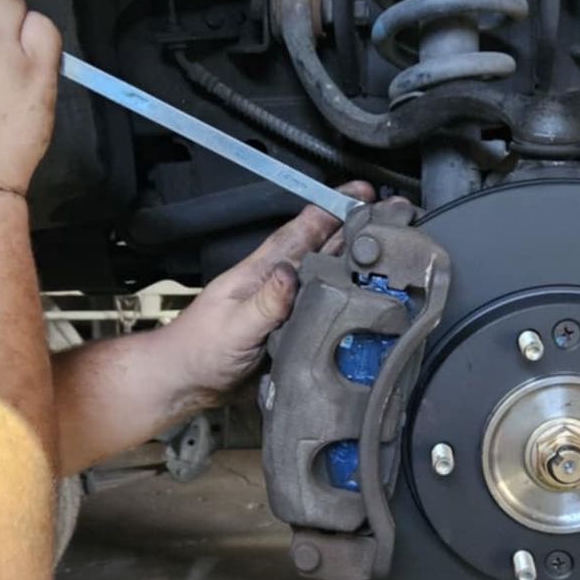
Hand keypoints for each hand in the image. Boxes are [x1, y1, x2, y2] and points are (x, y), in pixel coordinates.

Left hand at [163, 183, 375, 402]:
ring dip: (358, 263)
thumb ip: (265, 302)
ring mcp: (286, 306)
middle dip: (358, 230)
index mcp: (262, 271)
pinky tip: (370, 302)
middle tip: (394, 218)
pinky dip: (349, 302)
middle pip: (324, 248)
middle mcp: (278, 284)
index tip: (363, 195)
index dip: (333, 209)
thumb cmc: (197, 351)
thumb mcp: (233, 325)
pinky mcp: (291, 331)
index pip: (302, 230)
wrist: (186, 384)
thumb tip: (291, 274)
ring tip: (392, 254)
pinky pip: (326, 310)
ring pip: (329, 277)